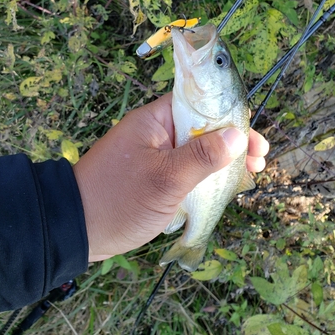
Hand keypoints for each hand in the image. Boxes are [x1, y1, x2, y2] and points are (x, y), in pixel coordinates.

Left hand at [73, 93, 268, 261]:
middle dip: (232, 142)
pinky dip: (205, 175)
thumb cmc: (119, 199)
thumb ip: (202, 156)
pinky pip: (186, 168)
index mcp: (155, 120)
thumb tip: (237, 134)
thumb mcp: (166, 178)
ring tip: (249, 173)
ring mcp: (155, 155)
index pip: (199, 105)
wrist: (75, 228)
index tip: (252, 137)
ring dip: (222, 160)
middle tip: (258, 159)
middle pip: (202, 129)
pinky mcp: (154, 175)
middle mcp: (156, 132)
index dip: (229, 118)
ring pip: (196, 150)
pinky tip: (225, 185)